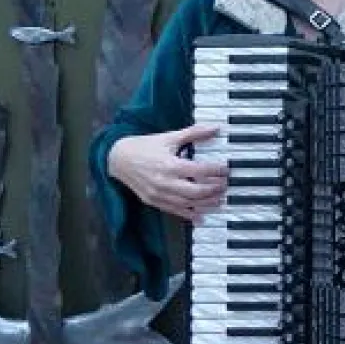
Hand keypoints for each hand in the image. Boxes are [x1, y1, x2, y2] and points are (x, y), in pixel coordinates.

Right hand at [107, 124, 228, 222]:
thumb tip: (215, 127)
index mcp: (170, 165)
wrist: (118, 159)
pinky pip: (175, 211)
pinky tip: (202, 216)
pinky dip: (190, 214)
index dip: (216, 171)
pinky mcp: (154, 202)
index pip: (200, 170)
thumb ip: (193, 133)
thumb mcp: (169, 137)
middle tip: (225, 186)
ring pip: (188, 203)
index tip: (227, 170)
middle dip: (214, 190)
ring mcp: (159, 194)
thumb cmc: (145, 146)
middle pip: (196, 191)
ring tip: (219, 200)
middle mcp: (165, 182)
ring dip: (206, 203)